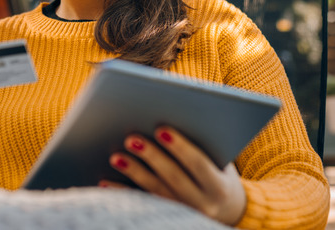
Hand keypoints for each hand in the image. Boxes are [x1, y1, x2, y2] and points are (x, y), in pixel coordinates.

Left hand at [102, 127, 246, 225]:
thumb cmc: (219, 173)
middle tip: (131, 138)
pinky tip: (106, 182)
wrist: (229, 211)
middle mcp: (203, 205)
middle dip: (152, 157)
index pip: (199, 164)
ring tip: (115, 157)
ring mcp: (183, 214)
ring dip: (134, 173)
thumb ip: (203, 145)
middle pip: (174, 178)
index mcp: (219, 186)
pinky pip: (141, 205)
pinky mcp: (166, 218)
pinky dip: (123, 193)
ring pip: (155, 192)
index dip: (180, 147)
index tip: (161, 128)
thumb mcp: (221, 162)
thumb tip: (172, 115)